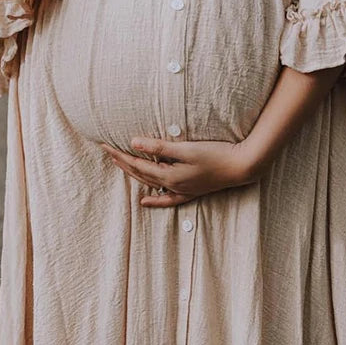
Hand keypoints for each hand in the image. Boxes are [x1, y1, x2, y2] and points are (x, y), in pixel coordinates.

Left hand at [100, 136, 257, 206]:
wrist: (240, 167)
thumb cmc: (214, 154)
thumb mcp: (185, 148)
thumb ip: (159, 146)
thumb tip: (133, 143)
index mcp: (168, 174)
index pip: (137, 164)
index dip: (120, 154)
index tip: (105, 145)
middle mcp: (171, 185)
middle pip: (140, 174)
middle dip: (122, 163)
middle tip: (107, 151)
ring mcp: (181, 190)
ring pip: (150, 184)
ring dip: (134, 175)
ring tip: (120, 166)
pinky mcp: (190, 191)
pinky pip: (167, 199)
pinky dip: (155, 200)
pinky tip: (145, 201)